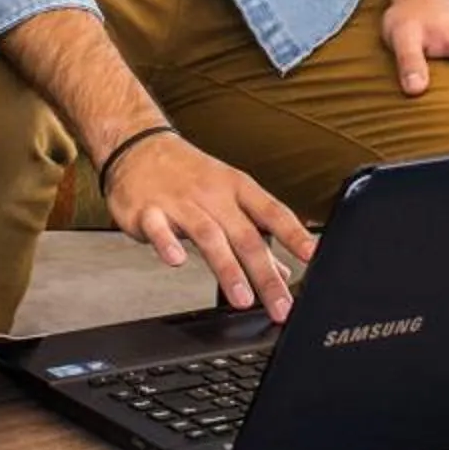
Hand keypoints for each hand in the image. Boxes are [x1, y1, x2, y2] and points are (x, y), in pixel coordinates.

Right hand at [102, 131, 317, 322]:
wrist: (136, 145)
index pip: (273, 212)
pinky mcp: (148, 211)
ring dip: (227, 268)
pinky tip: (176, 261)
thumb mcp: (227, 195)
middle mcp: (212, 195)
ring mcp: (180, 202)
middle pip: (245, 236)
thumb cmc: (187, 173)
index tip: (312, 256)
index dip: (295, 234)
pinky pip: (159, 228)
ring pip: (208, 236)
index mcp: (236, 189)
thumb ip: (255, 233)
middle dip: (265, 274)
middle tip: (281, 304)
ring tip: (242, 299)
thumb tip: (283, 268)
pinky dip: (167, 243)